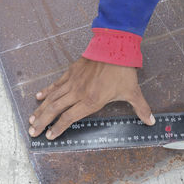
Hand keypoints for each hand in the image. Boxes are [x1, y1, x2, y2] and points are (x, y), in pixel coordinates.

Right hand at [28, 57, 154, 139]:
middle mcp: (78, 93)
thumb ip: (141, 108)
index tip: (49, 136)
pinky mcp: (70, 73)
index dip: (58, 128)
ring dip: (40, 110)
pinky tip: (38, 97)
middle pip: (55, 110)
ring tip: (31, 120)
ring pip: (52, 98)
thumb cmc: (122, 71)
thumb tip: (152, 121)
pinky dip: (46, 92)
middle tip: (32, 132)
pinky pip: (55, 84)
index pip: (69, 118)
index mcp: (91, 101)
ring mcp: (72, 82)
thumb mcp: (132, 91)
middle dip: (42, 122)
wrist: (114, 47)